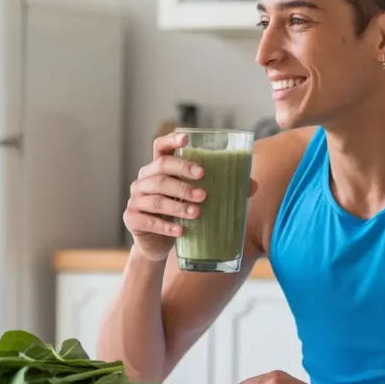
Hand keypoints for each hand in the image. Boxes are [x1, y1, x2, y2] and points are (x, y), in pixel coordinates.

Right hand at [124, 132, 206, 261]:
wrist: (157, 244)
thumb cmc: (179, 214)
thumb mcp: (196, 200)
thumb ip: (219, 189)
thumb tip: (252, 185)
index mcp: (158, 168)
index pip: (160, 147)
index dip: (171, 140)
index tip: (187, 138)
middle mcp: (143, 180)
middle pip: (160, 170)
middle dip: (183, 177)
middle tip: (204, 189)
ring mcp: (135, 199)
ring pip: (155, 198)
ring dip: (177, 205)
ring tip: (197, 213)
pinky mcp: (132, 218)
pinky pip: (148, 220)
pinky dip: (166, 226)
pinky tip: (181, 231)